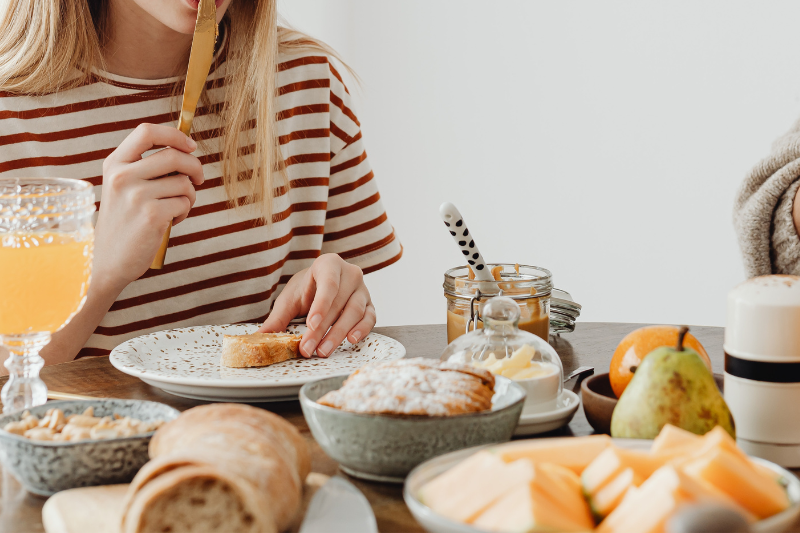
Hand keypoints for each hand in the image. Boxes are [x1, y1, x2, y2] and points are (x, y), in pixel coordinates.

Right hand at [94, 123, 203, 291]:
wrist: (106, 260)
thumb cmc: (123, 222)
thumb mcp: (123, 187)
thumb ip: (145, 167)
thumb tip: (186, 151)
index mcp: (114, 164)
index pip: (147, 132)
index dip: (175, 135)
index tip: (190, 146)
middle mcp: (122, 176)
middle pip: (174, 156)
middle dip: (195, 167)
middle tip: (198, 180)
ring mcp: (136, 196)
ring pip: (184, 182)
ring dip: (188, 196)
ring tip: (174, 208)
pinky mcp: (152, 215)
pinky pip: (184, 203)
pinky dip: (184, 213)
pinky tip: (169, 222)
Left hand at [259, 254, 375, 357]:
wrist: (321, 285)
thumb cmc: (306, 289)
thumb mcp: (289, 300)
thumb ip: (277, 318)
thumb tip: (259, 338)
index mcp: (329, 264)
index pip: (328, 285)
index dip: (321, 305)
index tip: (311, 324)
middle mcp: (350, 274)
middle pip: (339, 303)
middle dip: (323, 329)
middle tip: (309, 348)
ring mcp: (363, 289)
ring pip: (355, 312)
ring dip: (339, 334)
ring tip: (324, 350)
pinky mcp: (370, 305)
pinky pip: (370, 318)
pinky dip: (362, 329)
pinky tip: (351, 340)